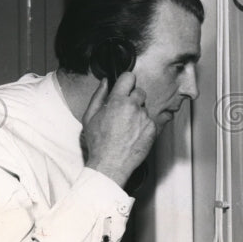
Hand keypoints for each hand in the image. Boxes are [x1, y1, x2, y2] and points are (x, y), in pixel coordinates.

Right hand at [82, 73, 156, 188]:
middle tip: (124, 111)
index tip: (125, 86)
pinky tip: (133, 135)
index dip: (127, 81)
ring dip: (138, 113)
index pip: (129, 77)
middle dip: (133, 98)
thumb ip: (98, 96)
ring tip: (127, 127)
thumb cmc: (99, 142)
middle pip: (140, 92)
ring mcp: (145, 118)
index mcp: (118, 101)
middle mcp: (134, 107)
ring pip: (144, 108)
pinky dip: (143, 126)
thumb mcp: (90, 117)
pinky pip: (149, 121)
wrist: (111, 164)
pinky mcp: (152, 129)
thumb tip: (105, 82)